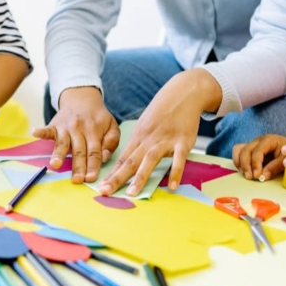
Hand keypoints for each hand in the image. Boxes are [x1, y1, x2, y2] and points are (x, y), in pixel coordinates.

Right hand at [33, 87, 119, 183]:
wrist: (82, 98)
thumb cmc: (98, 117)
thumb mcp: (112, 126)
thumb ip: (111, 142)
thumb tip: (104, 157)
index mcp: (95, 132)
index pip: (94, 152)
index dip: (92, 166)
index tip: (91, 178)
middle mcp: (80, 130)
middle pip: (79, 151)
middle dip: (78, 166)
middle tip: (76, 180)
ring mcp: (66, 128)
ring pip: (62, 143)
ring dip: (59, 154)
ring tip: (55, 164)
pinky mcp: (55, 125)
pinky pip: (47, 129)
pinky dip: (41, 131)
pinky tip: (34, 133)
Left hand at [99, 69, 221, 195]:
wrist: (184, 92)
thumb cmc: (164, 111)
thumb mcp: (146, 124)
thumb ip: (139, 143)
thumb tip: (128, 161)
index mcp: (139, 136)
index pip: (122, 158)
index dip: (111, 174)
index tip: (100, 187)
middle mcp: (149, 139)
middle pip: (130, 161)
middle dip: (117, 178)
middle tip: (105, 191)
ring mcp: (166, 140)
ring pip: (150, 160)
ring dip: (140, 177)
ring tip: (132, 193)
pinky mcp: (183, 141)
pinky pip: (179, 159)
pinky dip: (176, 172)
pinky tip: (173, 186)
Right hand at [232, 134, 285, 180]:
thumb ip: (275, 167)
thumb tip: (262, 176)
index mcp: (268, 140)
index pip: (257, 151)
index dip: (255, 164)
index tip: (256, 175)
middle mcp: (258, 140)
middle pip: (245, 150)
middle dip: (246, 165)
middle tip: (250, 177)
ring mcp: (252, 144)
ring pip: (239, 150)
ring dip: (240, 164)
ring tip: (246, 175)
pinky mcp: (249, 149)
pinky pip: (238, 151)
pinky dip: (238, 161)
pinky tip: (244, 170)